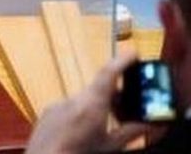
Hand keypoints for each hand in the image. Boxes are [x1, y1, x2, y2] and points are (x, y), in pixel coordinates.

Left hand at [25, 50, 149, 153]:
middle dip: (112, 96)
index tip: (131, 54)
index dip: (121, 62)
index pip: (108, 74)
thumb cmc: (77, 153)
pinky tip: (80, 132)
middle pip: (97, 89)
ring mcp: (57, 105)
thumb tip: (151, 125)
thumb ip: (131, 132)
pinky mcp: (47, 114)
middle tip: (125, 106)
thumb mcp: (111, 145)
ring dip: (94, 110)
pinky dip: (78, 116)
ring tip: (101, 127)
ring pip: (82, 101)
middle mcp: (72, 99)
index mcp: (91, 104)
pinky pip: (67, 109)